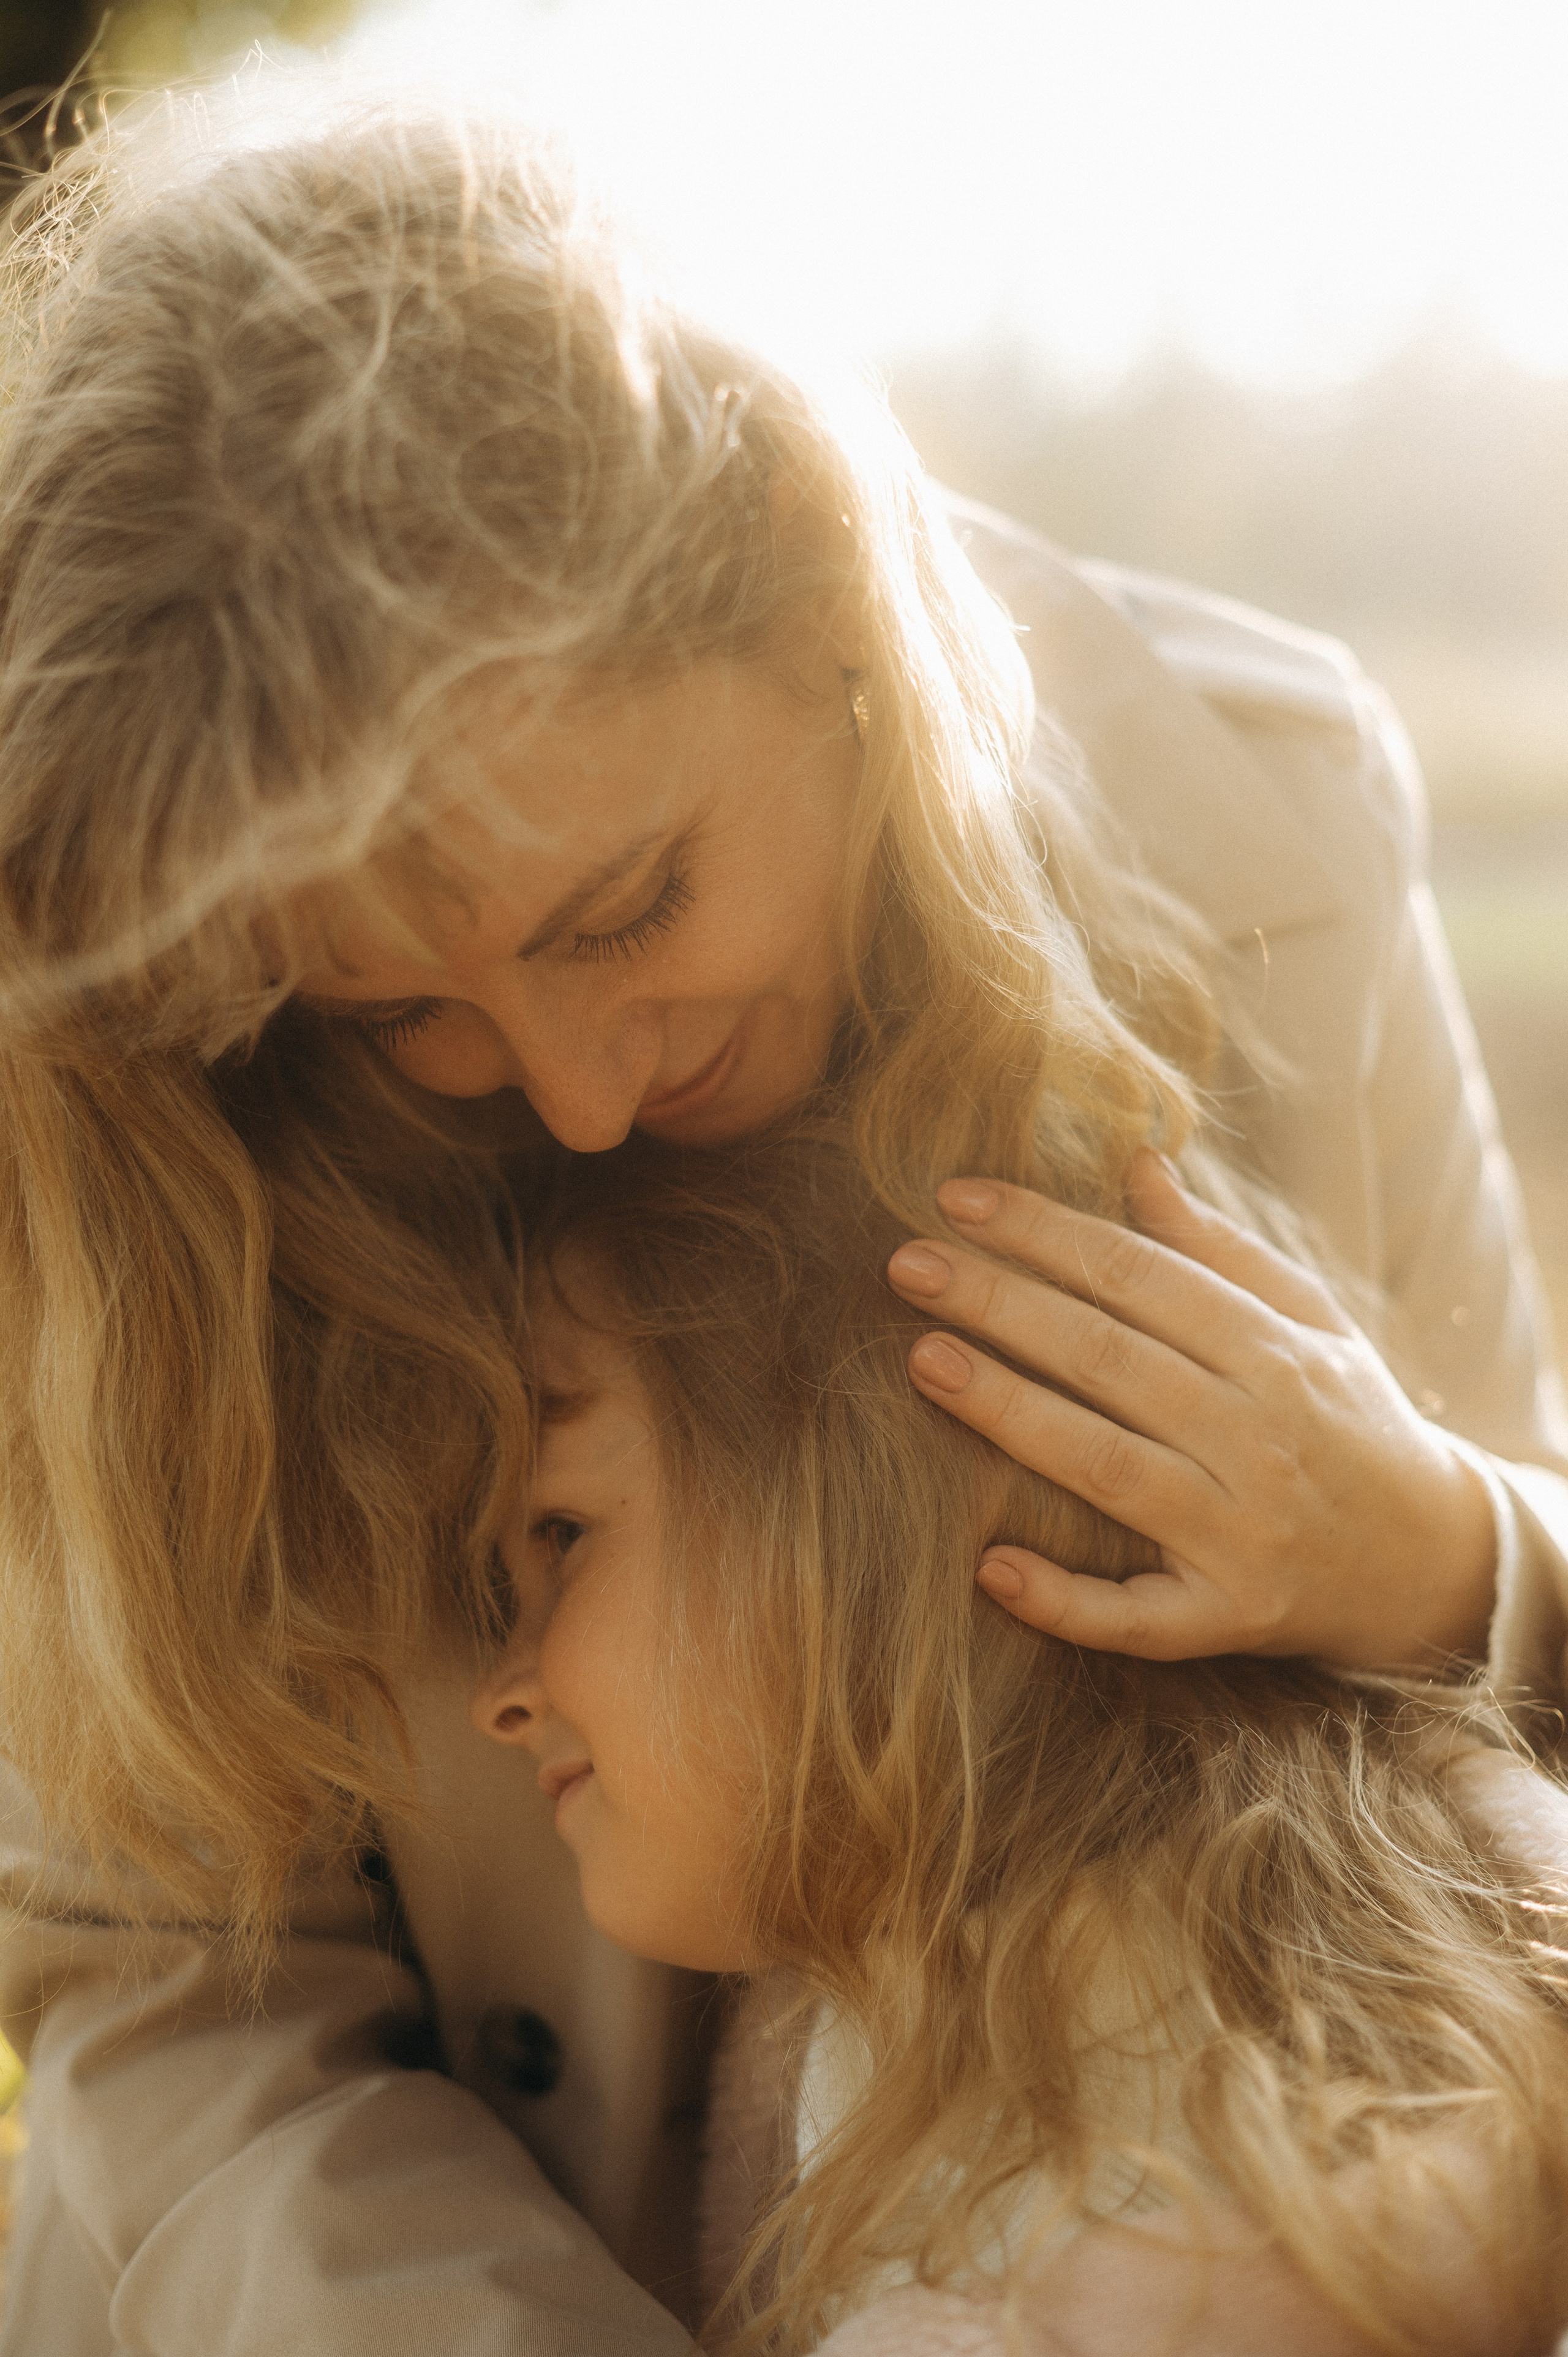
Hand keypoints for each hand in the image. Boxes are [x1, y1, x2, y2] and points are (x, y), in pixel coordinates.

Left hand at [884, 1152, 1496, 1667]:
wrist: (1435, 1560)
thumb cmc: (1348, 1421)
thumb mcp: (1310, 1322)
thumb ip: (1219, 1249)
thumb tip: (1138, 1165)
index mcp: (1274, 1353)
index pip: (1138, 1276)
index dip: (1044, 1232)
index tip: (957, 1198)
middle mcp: (1257, 1438)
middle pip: (1108, 1358)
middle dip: (1002, 1304)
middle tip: (906, 1264)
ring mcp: (1241, 1534)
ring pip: (1108, 1467)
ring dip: (1010, 1412)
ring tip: (921, 1360)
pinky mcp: (1230, 1617)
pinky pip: (1137, 1616)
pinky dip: (1065, 1600)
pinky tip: (989, 1568)